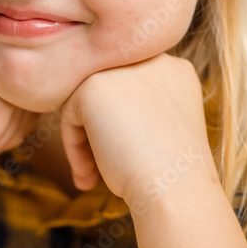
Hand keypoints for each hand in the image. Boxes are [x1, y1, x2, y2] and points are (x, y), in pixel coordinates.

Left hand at [58, 53, 219, 204]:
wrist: (176, 189)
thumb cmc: (172, 174)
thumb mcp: (162, 130)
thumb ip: (137, 110)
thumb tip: (99, 115)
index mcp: (175, 70)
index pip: (131, 88)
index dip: (122, 125)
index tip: (122, 158)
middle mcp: (152, 59)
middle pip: (109, 91)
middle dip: (101, 131)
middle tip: (100, 171)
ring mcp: (123, 67)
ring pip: (88, 101)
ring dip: (86, 141)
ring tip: (92, 177)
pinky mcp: (94, 84)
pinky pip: (71, 113)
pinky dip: (74, 147)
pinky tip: (90, 174)